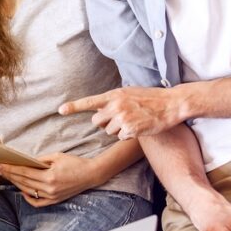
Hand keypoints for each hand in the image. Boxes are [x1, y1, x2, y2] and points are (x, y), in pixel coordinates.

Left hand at [0, 152, 102, 206]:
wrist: (91, 174)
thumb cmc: (75, 163)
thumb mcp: (56, 157)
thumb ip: (40, 161)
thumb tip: (25, 162)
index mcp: (49, 177)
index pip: (24, 172)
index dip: (10, 169)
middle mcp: (49, 188)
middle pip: (23, 182)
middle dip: (9, 175)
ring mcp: (52, 196)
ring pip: (28, 191)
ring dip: (16, 184)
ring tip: (8, 177)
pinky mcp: (55, 200)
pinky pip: (37, 202)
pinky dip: (28, 197)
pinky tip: (22, 190)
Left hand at [59, 87, 186, 138]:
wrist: (170, 104)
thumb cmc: (150, 98)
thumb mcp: (129, 93)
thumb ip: (113, 100)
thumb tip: (99, 111)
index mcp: (114, 95)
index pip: (90, 102)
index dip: (74, 106)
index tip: (61, 110)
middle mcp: (116, 106)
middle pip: (97, 122)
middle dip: (104, 123)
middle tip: (119, 119)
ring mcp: (123, 118)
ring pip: (109, 131)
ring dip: (117, 130)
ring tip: (133, 121)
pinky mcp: (130, 129)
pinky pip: (121, 137)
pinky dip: (127, 135)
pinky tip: (138, 127)